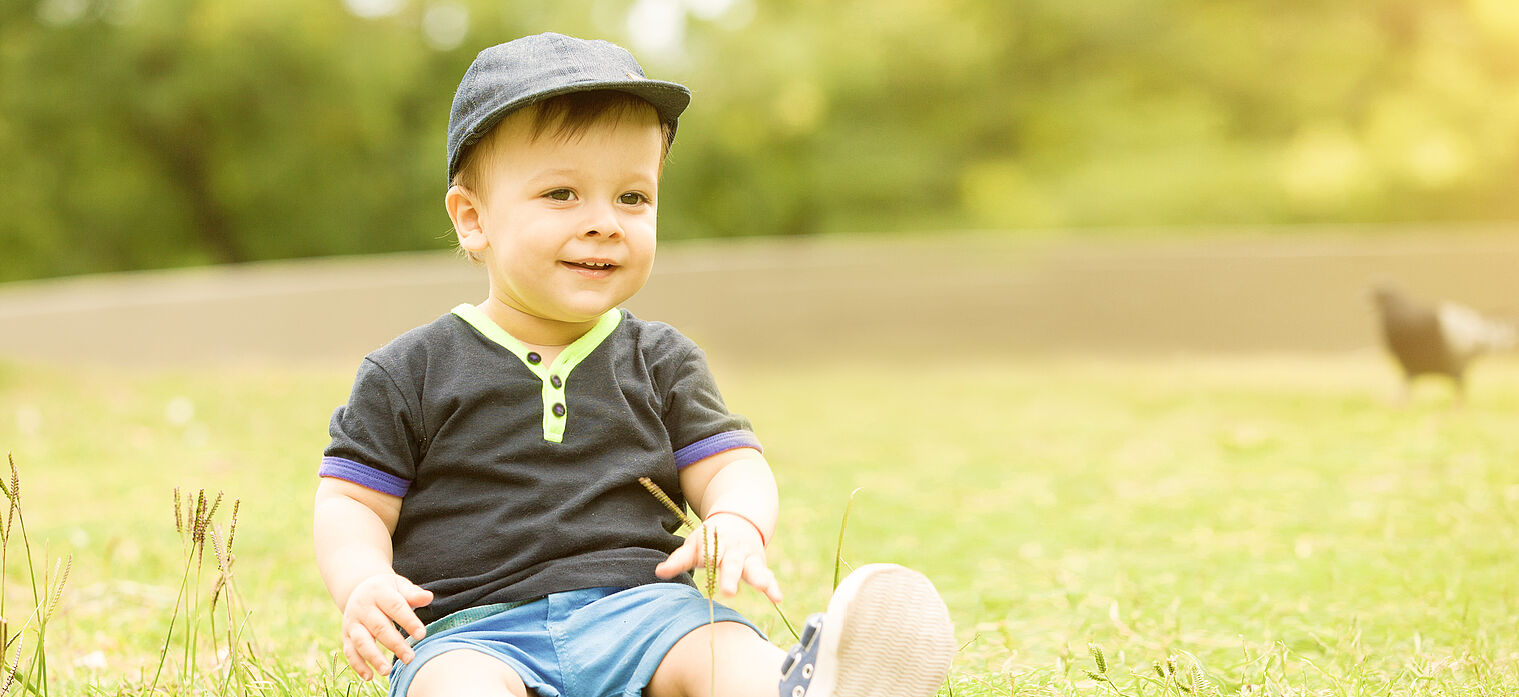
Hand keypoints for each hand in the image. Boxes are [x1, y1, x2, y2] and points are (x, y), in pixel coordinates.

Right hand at [340, 573, 433, 680]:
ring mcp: (352, 622)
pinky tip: (369, 677)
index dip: (408, 621)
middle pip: (379, 627)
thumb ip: (413, 594)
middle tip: (410, 658)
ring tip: (387, 671)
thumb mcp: (400, 586)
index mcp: (379, 592)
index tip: (421, 635)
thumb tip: (428, 597)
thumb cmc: (388, 590)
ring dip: (374, 657)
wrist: (360, 589)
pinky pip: (350, 652)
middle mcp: (363, 608)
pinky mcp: (346, 635)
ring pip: (362, 641)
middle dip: (395, 644)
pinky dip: (358, 665)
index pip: (395, 607)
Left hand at [655, 512, 782, 602]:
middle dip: (731, 576)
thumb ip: (679, 559)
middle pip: (732, 564)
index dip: (708, 558)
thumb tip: (659, 572)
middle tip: (729, 591)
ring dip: (760, 580)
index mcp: (716, 544)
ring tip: (765, 589)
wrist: (740, 518)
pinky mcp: (760, 566)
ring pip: (755, 569)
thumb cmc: (711, 538)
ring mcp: (750, 558)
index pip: (710, 553)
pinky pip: (769, 577)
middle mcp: (734, 551)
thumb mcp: (695, 544)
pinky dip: (773, 587)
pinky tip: (777, 598)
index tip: (706, 563)